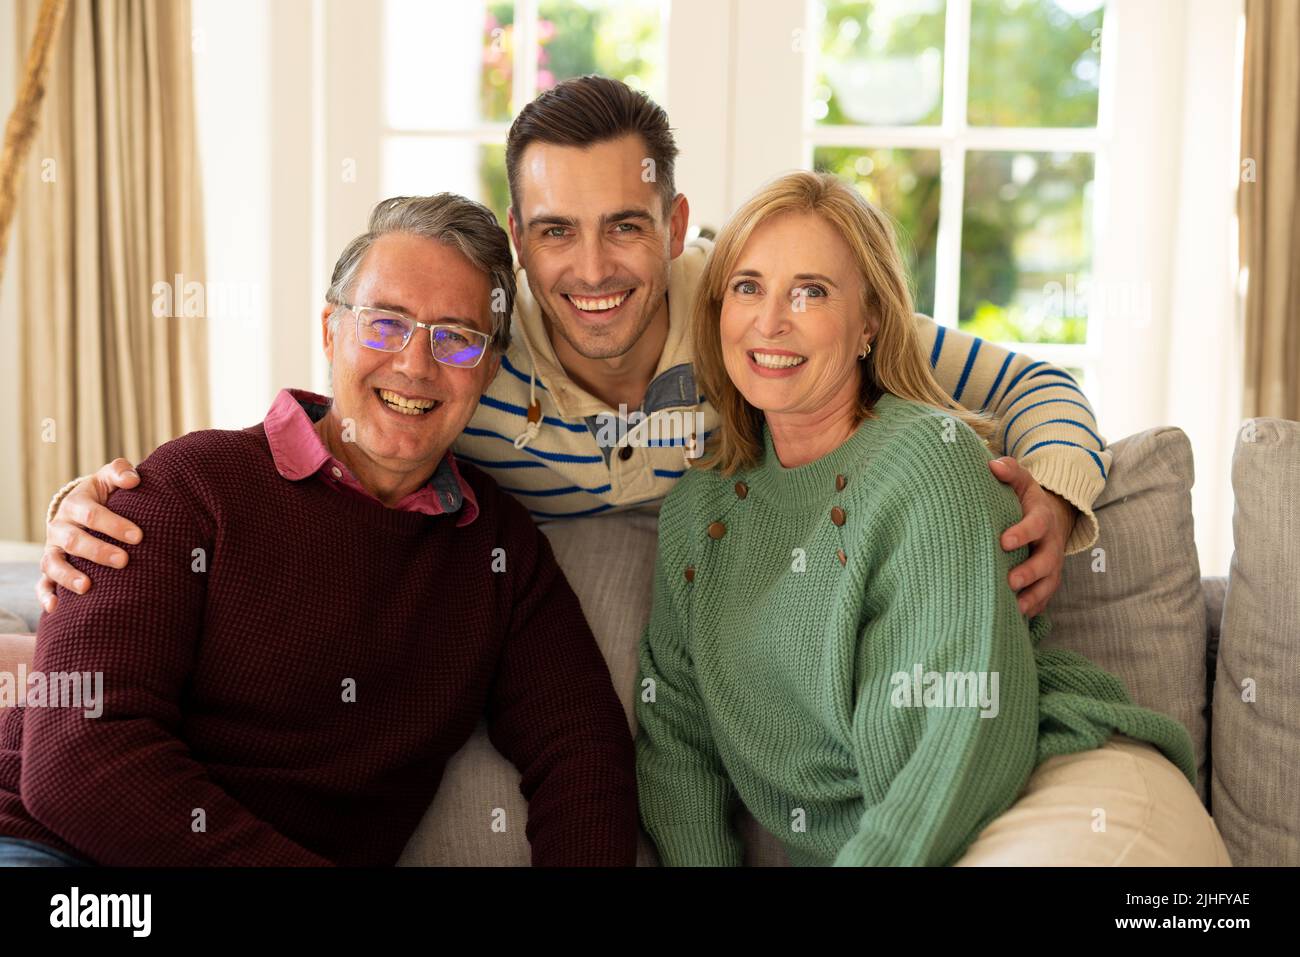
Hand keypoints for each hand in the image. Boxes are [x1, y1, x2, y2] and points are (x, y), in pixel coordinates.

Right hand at [37, 458, 142, 614]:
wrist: (81, 511)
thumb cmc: (104, 495)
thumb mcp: (108, 479)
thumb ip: (120, 472)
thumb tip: (133, 479)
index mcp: (75, 504)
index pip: (91, 514)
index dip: (113, 524)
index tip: (138, 536)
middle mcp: (60, 528)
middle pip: (74, 541)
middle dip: (98, 551)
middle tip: (123, 561)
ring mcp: (53, 549)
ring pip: (54, 563)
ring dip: (68, 576)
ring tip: (87, 587)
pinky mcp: (50, 568)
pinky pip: (42, 583)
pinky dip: (46, 596)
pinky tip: (56, 608)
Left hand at [987, 456, 1076, 616]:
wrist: (1049, 519)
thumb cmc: (1026, 500)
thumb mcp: (1022, 482)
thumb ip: (1010, 471)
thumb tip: (992, 465)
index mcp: (1041, 519)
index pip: (1035, 526)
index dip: (1022, 533)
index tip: (1003, 541)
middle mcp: (1050, 546)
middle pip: (1045, 562)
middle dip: (1029, 572)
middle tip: (1010, 581)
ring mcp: (1051, 567)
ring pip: (1047, 586)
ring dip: (1032, 598)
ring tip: (1015, 608)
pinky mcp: (1046, 583)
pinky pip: (1043, 600)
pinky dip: (1032, 610)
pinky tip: (1015, 620)